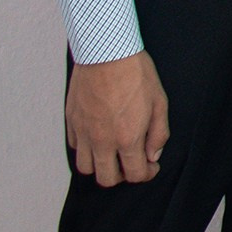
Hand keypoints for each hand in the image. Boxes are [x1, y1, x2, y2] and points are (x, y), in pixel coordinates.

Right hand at [66, 51, 169, 186]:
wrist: (106, 52)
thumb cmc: (135, 74)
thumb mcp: (159, 102)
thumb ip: (158, 133)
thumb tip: (153, 154)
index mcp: (127, 138)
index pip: (134, 175)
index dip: (146, 175)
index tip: (151, 167)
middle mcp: (101, 141)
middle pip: (106, 179)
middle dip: (122, 176)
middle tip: (132, 163)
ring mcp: (83, 132)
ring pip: (85, 167)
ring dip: (100, 165)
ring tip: (113, 153)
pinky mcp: (71, 121)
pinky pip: (75, 147)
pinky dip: (86, 149)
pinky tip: (98, 137)